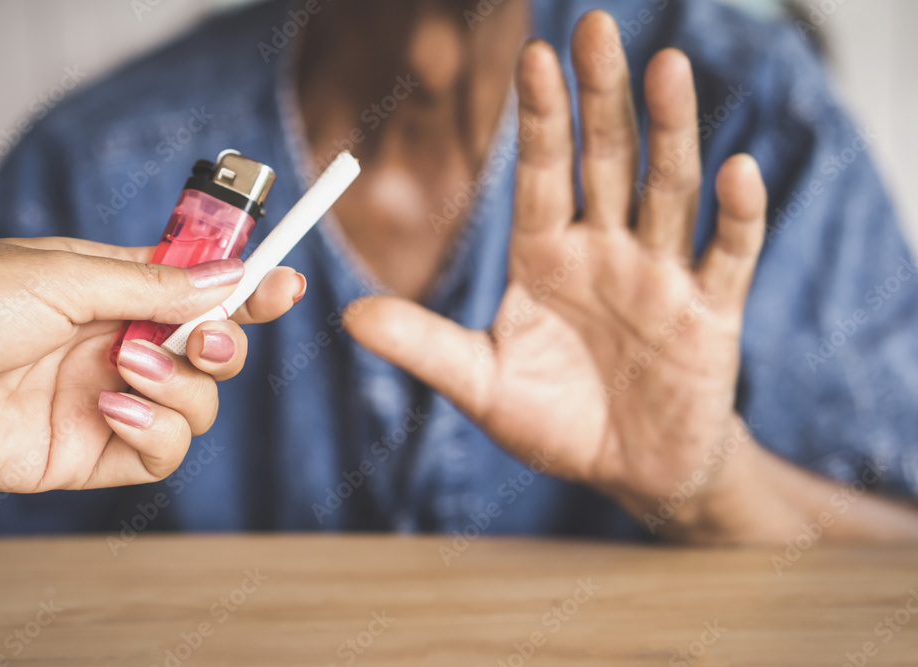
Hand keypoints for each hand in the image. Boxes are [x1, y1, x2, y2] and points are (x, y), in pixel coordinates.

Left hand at [0, 237, 304, 491]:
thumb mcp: (63, 276)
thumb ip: (154, 285)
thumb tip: (232, 278)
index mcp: (114, 290)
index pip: (199, 289)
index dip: (248, 289)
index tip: (287, 284)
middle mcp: (121, 345)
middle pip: (215, 351)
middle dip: (225, 344)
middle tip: (205, 337)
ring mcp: (112, 401)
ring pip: (199, 404)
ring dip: (180, 386)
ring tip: (124, 369)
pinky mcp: (93, 454)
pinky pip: (163, 452)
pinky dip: (156, 432)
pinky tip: (112, 410)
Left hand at [345, 12, 768, 539]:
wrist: (633, 471)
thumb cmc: (558, 422)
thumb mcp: (483, 385)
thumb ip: (427, 347)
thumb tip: (349, 316)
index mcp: (548, 257)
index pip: (542, 175)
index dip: (539, 120)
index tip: (531, 57)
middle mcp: (606, 251)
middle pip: (606, 161)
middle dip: (601, 99)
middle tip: (594, 27)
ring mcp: (662, 276)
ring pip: (667, 191)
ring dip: (669, 132)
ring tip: (665, 67)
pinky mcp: (712, 313)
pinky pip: (727, 256)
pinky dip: (736, 215)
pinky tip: (737, 170)